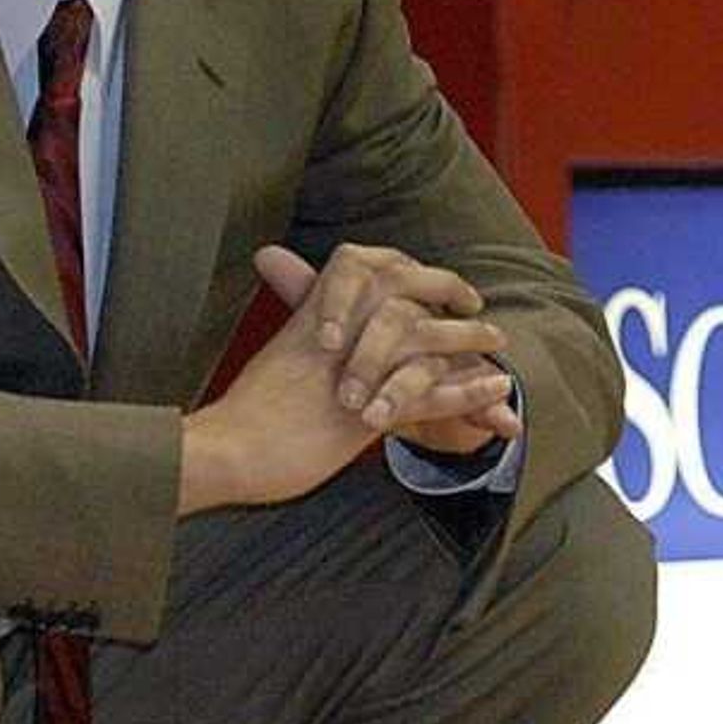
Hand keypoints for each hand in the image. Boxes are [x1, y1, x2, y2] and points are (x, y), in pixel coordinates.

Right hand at [176, 243, 517, 511]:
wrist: (222, 451)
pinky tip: (496, 390)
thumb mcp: (274, 364)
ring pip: (424, 341)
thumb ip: (297, 340)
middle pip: (404, 292)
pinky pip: (429, 396)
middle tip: (476, 304)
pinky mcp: (365, 414)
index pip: (371, 274)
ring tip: (500, 345)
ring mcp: (353, 372)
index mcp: (313, 319)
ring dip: (468, 341)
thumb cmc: (241, 419)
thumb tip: (304, 326)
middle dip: (446, 293)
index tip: (431, 279)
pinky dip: (467, 392)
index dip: (407, 272)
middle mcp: (337, 335)